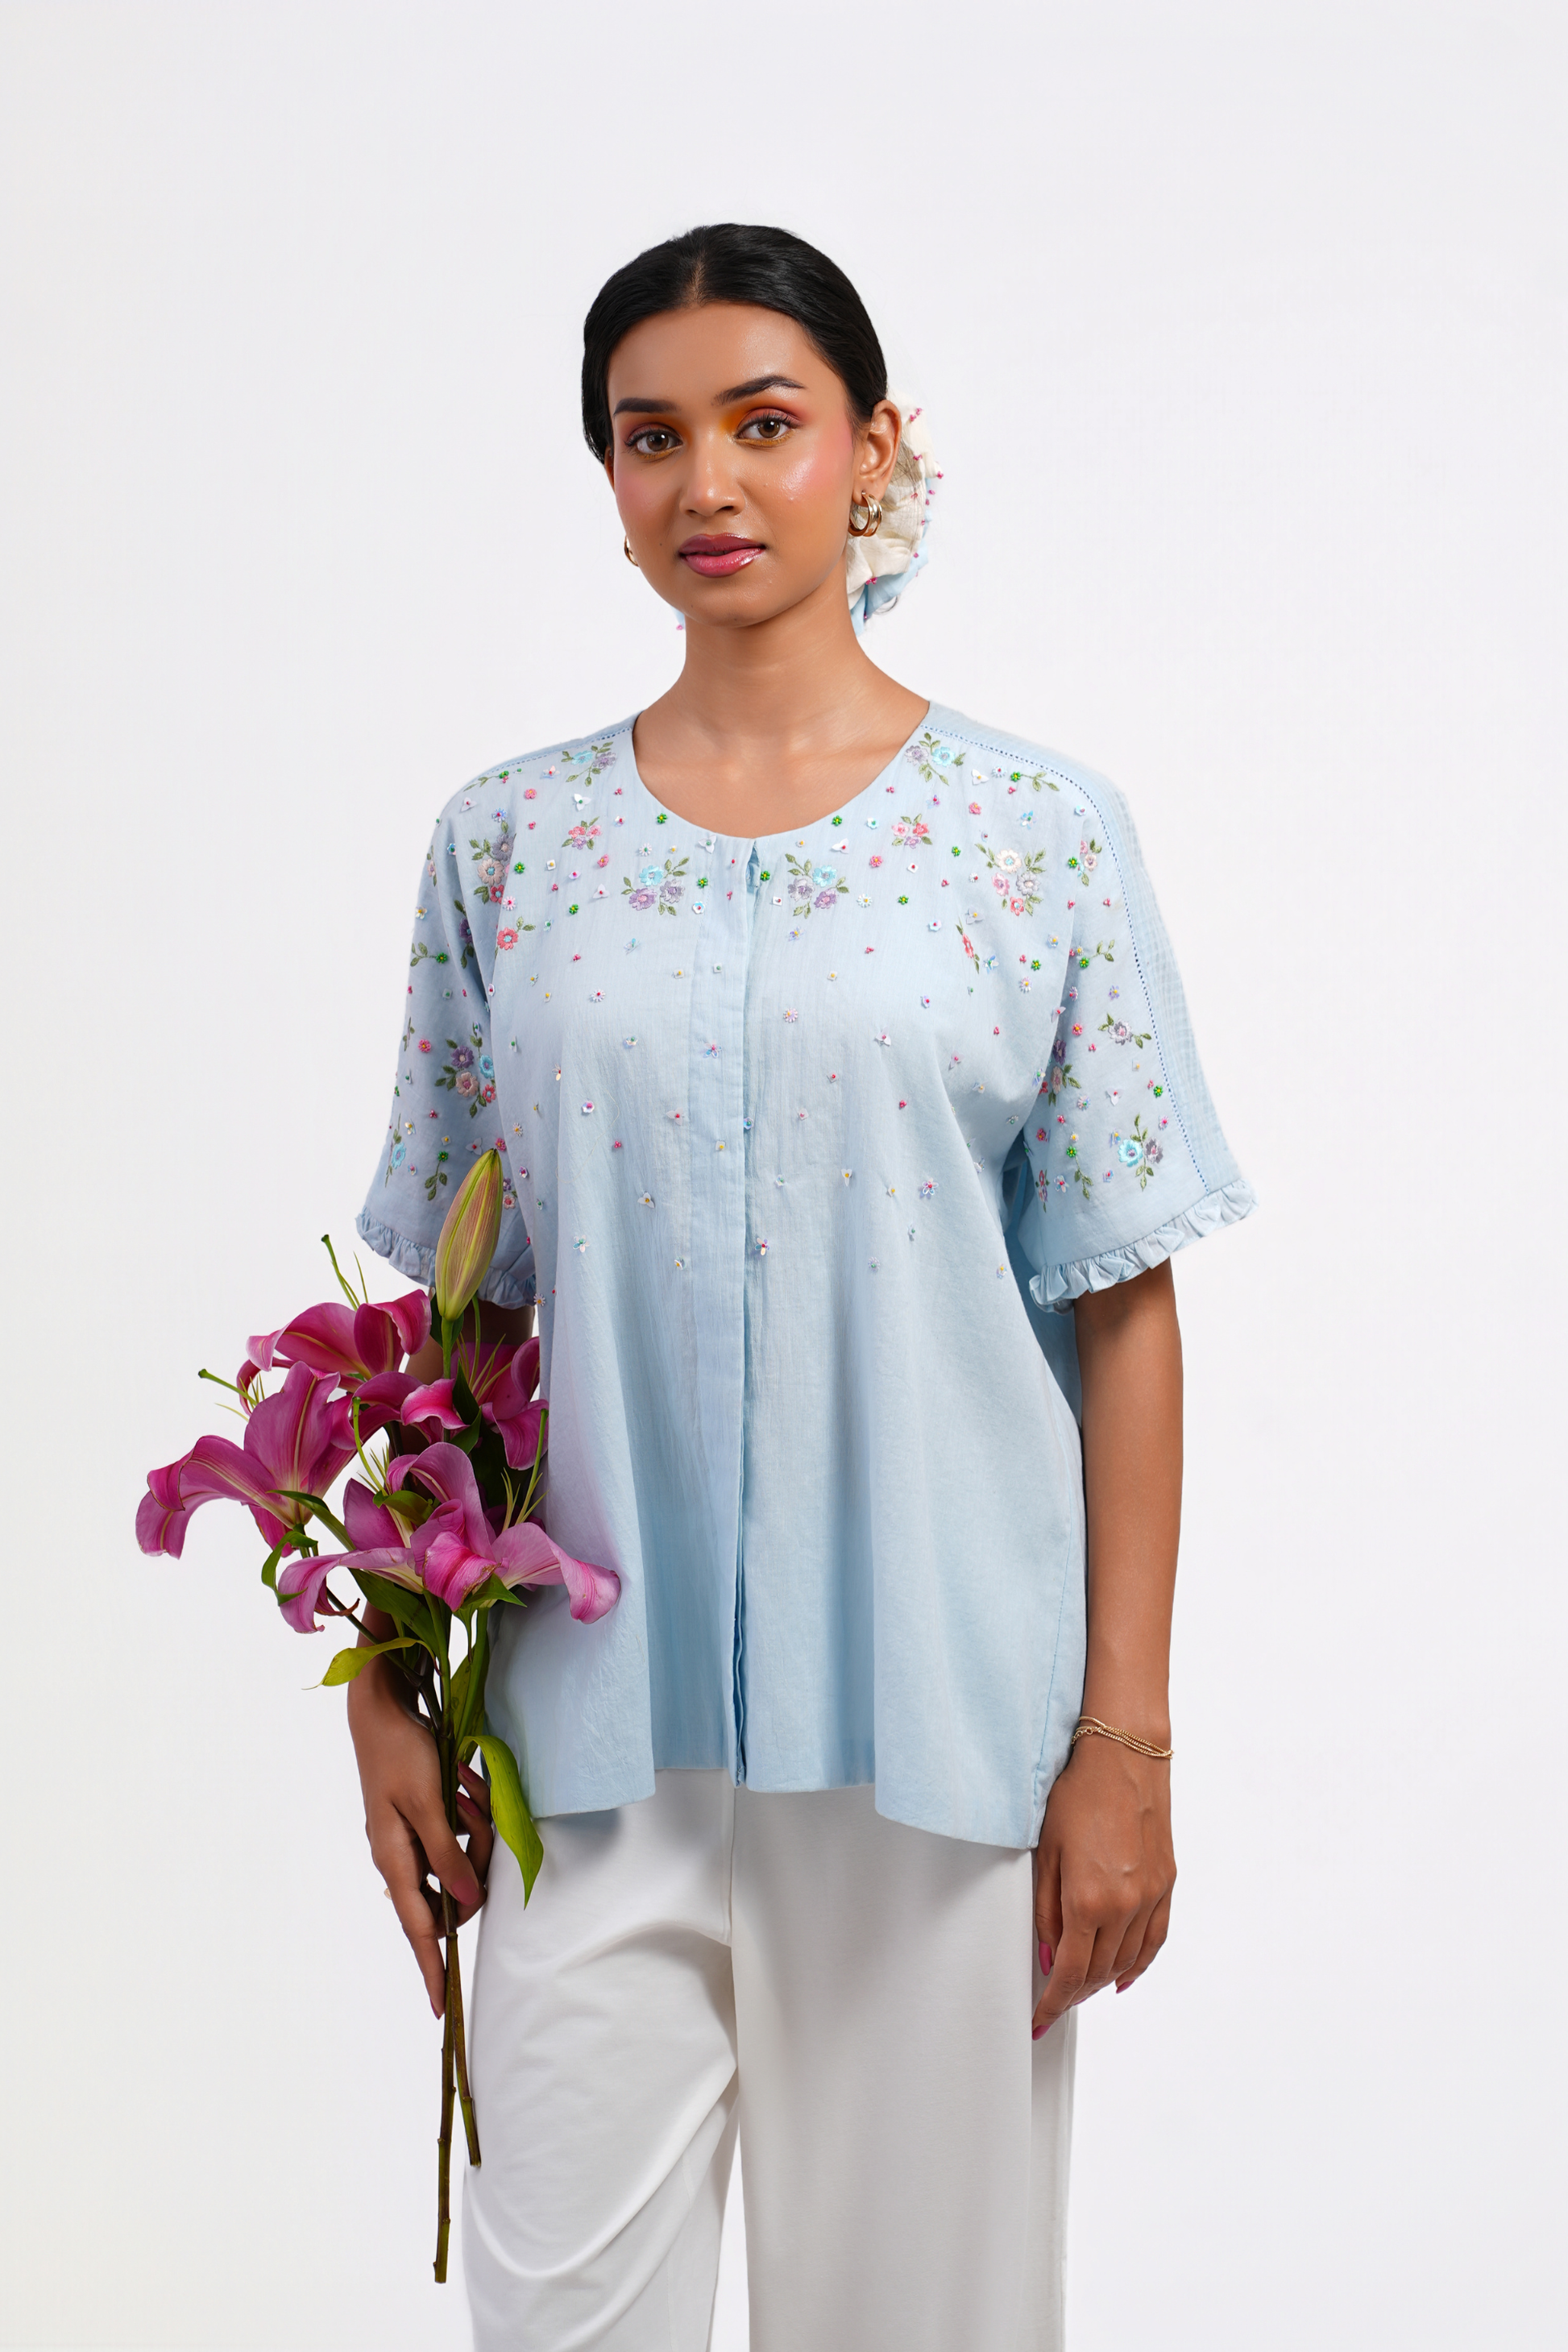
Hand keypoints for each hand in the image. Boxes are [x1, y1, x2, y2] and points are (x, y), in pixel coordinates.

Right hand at [346, 1654, 494, 2015]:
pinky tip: (463, 1781)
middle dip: (475, 1861)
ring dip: (473, 1829)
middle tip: (477, 1812)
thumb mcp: (428, 1803)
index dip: (431, 1968)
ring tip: (467, 1788)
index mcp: (395, 1860)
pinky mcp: (419, 1818)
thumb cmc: (401, 1752)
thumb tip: (465, 1903)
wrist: (379, 1709)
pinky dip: (466, 1813)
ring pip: (457, 1859)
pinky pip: (454, 1833)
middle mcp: (400, 1857)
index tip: (442, 2008)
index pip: (417, 1929)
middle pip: (449, 1890)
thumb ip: (448, 1854)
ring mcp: (409, 1838)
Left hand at [1032, 1732, 1174, 2037]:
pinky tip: (1123, 1976)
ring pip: (1127, 1962)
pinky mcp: (1167, 1884)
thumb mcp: (1046, 1852)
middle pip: (1098, 1973)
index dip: (1053, 2001)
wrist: (1124, 1757)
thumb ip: (1045, 1910)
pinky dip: (1138, 1964)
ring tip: (1081, 1989)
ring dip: (1102, 1982)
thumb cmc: (1078, 1794)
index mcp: (1088, 1900)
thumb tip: (1047, 1954)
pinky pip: (1154, 1941)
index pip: (1069, 1973)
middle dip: (1073, 1993)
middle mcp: (1124, 1906)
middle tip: (1054, 2002)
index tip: (1040, 2017)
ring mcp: (1151, 1897)